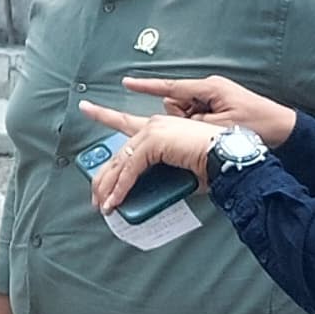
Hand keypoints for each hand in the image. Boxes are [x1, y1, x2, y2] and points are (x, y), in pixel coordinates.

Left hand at [77, 102, 222, 210]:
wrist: (227, 157)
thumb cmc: (211, 163)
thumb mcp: (177, 168)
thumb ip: (159, 173)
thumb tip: (145, 191)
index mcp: (160, 126)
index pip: (124, 122)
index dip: (103, 116)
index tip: (87, 108)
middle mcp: (153, 125)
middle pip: (117, 151)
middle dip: (103, 176)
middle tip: (95, 194)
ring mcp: (152, 132)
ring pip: (120, 163)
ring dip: (109, 188)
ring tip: (103, 205)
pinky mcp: (153, 143)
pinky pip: (130, 170)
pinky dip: (121, 189)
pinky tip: (115, 201)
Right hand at [126, 71, 296, 147]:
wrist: (285, 131)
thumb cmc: (258, 125)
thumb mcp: (221, 126)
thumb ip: (192, 122)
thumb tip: (173, 119)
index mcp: (209, 88)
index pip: (170, 86)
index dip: (146, 86)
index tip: (126, 82)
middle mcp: (209, 90)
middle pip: (177, 104)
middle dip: (182, 119)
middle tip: (200, 127)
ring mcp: (214, 99)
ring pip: (185, 113)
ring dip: (192, 125)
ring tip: (213, 134)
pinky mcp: (219, 108)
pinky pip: (197, 117)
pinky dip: (200, 127)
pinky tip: (215, 135)